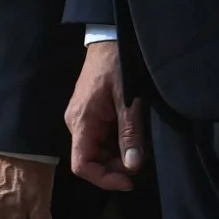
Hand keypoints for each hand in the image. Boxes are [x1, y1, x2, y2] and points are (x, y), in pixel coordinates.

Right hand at [65, 39, 147, 190]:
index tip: (129, 181)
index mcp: (81, 122)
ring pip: (99, 150)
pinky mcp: (92, 114)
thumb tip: (133, 166)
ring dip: (119, 155)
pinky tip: (134, 135)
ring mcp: (84, 119)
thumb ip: (130, 133)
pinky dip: (119, 142)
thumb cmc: (118, 64)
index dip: (104, 179)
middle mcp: (77, 123)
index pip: (82, 165)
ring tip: (140, 146)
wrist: (110, 36)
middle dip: (116, 166)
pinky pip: (103, 138)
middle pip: (91, 160)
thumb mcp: (129, 99)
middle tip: (141, 160)